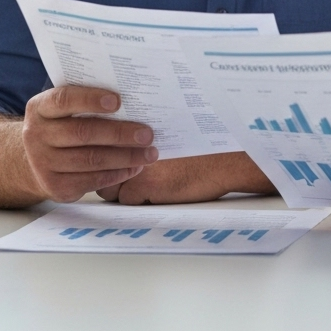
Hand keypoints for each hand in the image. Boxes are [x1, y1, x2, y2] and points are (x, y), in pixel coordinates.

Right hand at [21, 86, 157, 202]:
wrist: (38, 159)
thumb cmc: (65, 124)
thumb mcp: (67, 109)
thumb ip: (89, 102)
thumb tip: (134, 97)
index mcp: (40, 108)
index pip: (64, 99)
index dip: (90, 100)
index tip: (118, 101)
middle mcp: (36, 135)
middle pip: (83, 133)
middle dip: (119, 133)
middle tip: (147, 134)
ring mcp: (43, 163)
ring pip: (91, 159)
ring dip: (125, 157)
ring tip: (149, 153)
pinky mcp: (55, 187)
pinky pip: (92, 180)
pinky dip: (118, 174)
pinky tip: (135, 167)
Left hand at [96, 151, 273, 204]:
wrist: (226, 158)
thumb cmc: (205, 147)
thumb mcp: (172, 135)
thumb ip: (147, 140)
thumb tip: (129, 149)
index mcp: (139, 130)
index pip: (106, 145)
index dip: (109, 157)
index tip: (113, 161)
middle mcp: (132, 144)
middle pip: (105, 168)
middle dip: (113, 176)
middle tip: (130, 177)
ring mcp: (135, 164)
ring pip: (113, 188)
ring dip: (126, 190)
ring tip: (149, 185)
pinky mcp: (144, 185)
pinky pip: (129, 201)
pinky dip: (142, 200)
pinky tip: (161, 192)